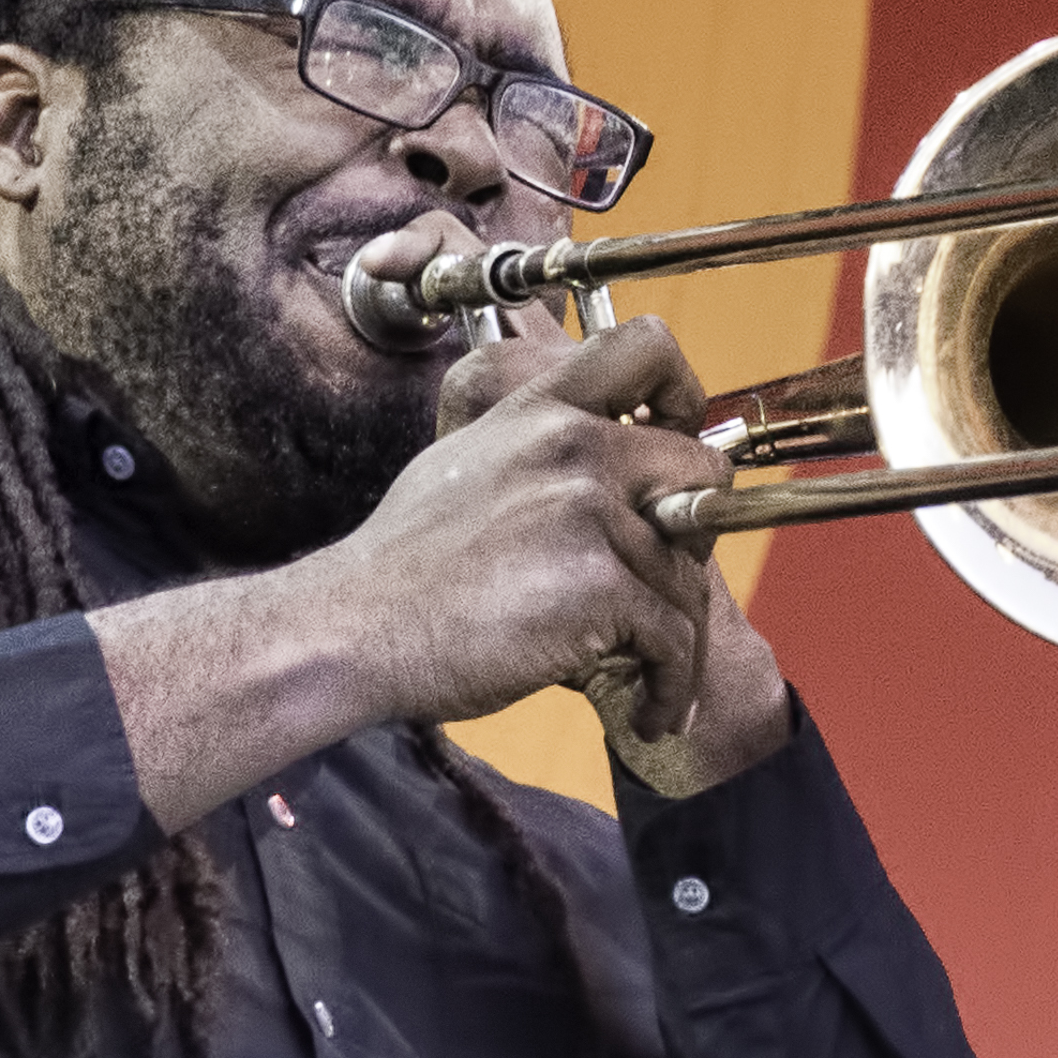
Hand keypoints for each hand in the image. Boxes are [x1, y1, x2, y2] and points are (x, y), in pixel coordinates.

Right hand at [319, 315, 729, 740]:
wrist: (355, 628)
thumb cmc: (402, 568)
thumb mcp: (462, 465)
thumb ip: (533, 450)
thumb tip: (594, 469)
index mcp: (538, 412)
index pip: (647, 346)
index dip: (684, 392)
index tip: (678, 443)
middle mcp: (572, 446)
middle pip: (703, 471)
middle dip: (696, 536)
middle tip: (663, 587)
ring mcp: (589, 511)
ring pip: (686, 576)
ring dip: (675, 640)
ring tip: (650, 680)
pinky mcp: (599, 584)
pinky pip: (674, 640)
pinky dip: (670, 687)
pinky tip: (648, 711)